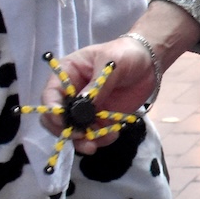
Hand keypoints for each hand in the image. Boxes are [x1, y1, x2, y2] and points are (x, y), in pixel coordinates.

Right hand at [39, 37, 158, 147]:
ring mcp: (85, 108)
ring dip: (82, 140)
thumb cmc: (125, 54)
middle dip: (65, 130)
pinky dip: (99, 139)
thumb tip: (83, 104)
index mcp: (67, 74)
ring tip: (96, 144)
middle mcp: (71, 94)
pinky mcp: (100, 118)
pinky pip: (94, 134)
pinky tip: (112, 135)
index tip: (63, 122)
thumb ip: (98, 82)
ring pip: (73, 130)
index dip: (52, 110)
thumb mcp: (111, 61)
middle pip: (56, 118)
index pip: (50, 95)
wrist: (149, 61)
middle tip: (81, 136)